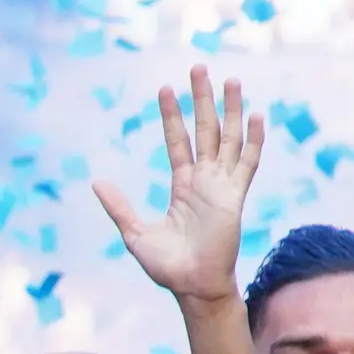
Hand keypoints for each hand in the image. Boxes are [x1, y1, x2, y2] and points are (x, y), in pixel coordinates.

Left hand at [91, 67, 262, 303]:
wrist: (191, 286)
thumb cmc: (167, 265)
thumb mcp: (134, 232)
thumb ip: (119, 206)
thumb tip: (96, 182)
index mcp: (182, 185)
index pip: (177, 141)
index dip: (171, 115)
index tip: (165, 89)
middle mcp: (205, 180)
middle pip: (205, 129)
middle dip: (202, 99)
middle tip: (200, 67)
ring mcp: (223, 186)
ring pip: (228, 138)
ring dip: (231, 109)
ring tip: (230, 80)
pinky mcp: (236, 197)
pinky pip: (247, 163)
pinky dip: (253, 140)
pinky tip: (257, 116)